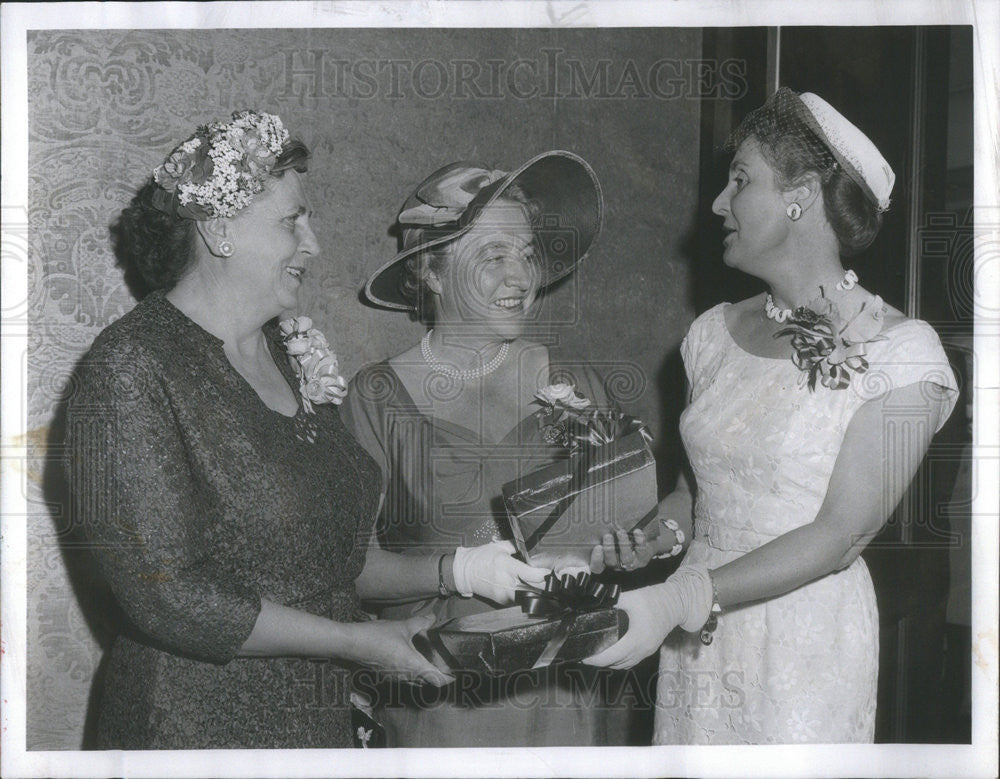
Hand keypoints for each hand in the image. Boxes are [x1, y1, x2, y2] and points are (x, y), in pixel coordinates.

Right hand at [348, 614, 453, 685]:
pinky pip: (404, 679)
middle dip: (437, 677)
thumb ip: (420, 623)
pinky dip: (411, 674)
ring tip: (430, 664)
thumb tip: (432, 618)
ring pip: (415, 682)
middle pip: (427, 683)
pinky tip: (410, 662)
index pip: (437, 680)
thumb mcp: (402, 626)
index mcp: (414, 666)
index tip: (456, 675)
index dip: (448, 679)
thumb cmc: (378, 636)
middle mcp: (406, 676)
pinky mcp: (385, 676)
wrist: (352, 644)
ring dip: (424, 676)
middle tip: (446, 667)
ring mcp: (394, 678)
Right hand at [453, 540, 548, 604]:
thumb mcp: (499, 547)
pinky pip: (519, 598)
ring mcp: (504, 593)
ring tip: (537, 583)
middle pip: (532, 587)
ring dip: (534, 589)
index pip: (529, 574)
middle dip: (543, 584)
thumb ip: (516, 546)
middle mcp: (506, 581)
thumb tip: (530, 546)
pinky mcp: (502, 601)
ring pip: (527, 594)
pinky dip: (524, 592)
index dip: (542, 575)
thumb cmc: (481, 558)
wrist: (465, 573)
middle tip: (549, 579)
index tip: (549, 573)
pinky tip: (523, 586)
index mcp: (506, 565)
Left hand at [582, 565, 712, 669]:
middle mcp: (642, 649)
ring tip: (595, 655)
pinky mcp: (649, 650)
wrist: (675, 603)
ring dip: (609, 663)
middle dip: (599, 662)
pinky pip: (631, 661)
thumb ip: (612, 603)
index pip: (612, 656)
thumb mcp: (630, 598)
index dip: (596, 659)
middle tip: (585, 654)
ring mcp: (647, 652)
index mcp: (636, 638)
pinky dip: (620, 661)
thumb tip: (594, 605)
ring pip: (624, 665)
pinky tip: (611, 654)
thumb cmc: (653, 599)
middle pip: (616, 663)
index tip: (583, 656)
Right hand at [589, 527, 653, 572]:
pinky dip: (639, 541)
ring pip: (626, 559)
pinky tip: (637, 531)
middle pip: (611, 562)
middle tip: (607, 536)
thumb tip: (583, 519)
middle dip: (609, 549)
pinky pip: (641, 552)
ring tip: (621, 532)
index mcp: (605, 561)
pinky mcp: (642, 559)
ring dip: (623, 545)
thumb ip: (598, 534)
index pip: (597, 567)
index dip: (596, 559)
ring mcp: (630, 563)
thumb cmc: (618, 537)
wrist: (640, 541)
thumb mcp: (606, 536)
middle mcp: (617, 565)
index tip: (597, 547)